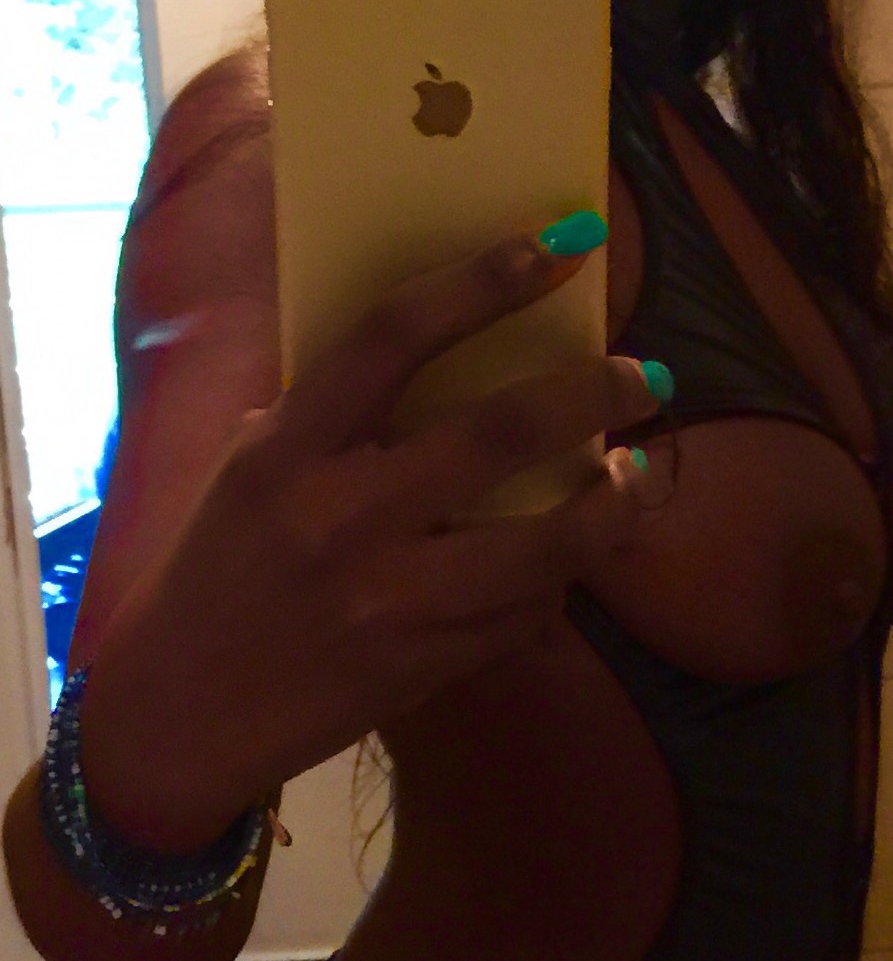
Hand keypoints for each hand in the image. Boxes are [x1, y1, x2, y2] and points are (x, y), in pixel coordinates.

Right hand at [79, 230, 659, 849]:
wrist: (181, 715)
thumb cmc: (217, 568)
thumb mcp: (249, 471)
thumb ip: (329, 415)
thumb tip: (441, 347)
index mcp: (285, 452)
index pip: (392, 338)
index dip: (483, 281)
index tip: (558, 244)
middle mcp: (340, 520)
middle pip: (496, 434)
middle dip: (590, 394)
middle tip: (642, 375)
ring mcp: (389, 602)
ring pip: (544, 544)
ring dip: (614, 503)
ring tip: (642, 473)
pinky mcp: (426, 666)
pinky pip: (525, 613)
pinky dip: (562, 578)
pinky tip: (577, 554)